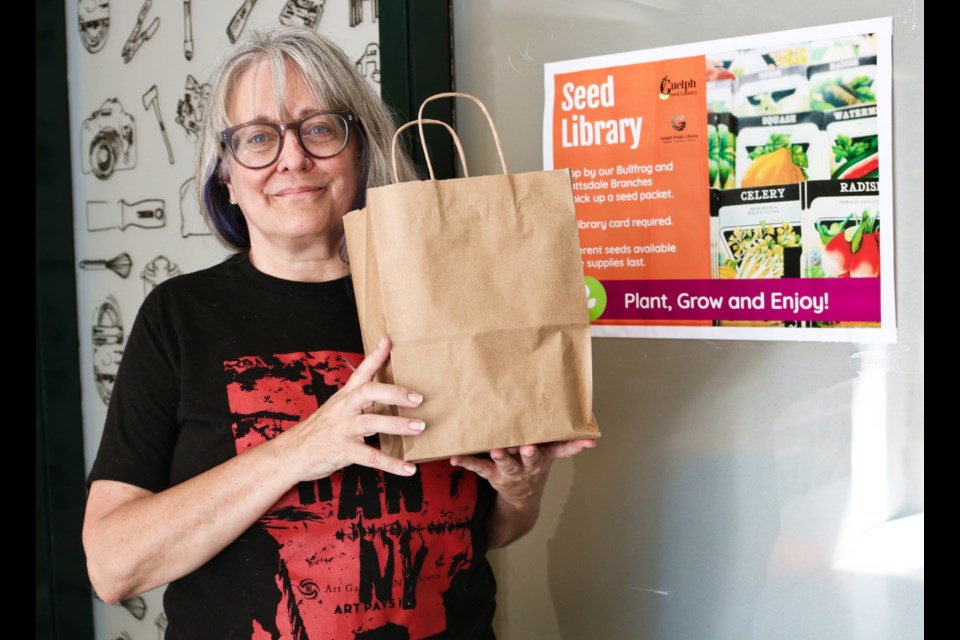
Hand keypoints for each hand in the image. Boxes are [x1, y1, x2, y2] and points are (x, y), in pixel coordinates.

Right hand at [279, 335, 426, 479]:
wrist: (291, 453)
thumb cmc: (320, 430)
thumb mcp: (336, 408)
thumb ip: (358, 401)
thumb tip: (386, 394)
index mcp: (344, 397)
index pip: (360, 372)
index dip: (375, 356)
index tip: (389, 340)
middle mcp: (343, 409)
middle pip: (367, 393)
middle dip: (394, 393)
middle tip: (418, 398)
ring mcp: (341, 429)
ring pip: (370, 423)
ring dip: (397, 425)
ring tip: (419, 427)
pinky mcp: (342, 451)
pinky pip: (370, 457)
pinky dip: (391, 463)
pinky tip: (408, 468)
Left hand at [451, 439, 596, 547]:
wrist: (522, 500)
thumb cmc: (534, 465)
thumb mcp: (551, 456)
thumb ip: (566, 444)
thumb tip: (593, 436)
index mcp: (545, 457)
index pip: (563, 451)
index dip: (575, 446)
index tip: (588, 442)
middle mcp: (530, 465)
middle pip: (531, 458)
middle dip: (529, 453)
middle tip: (527, 447)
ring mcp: (511, 472)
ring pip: (507, 464)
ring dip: (502, 457)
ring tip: (496, 451)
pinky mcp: (494, 475)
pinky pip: (479, 468)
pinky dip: (467, 462)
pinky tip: (455, 458)